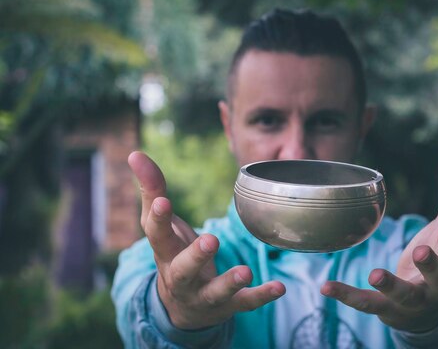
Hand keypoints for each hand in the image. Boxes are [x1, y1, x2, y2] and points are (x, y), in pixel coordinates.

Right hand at [128, 151, 284, 329]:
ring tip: (245, 271)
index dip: (158, 218)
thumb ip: (152, 190)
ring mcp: (204, 294)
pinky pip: (244, 302)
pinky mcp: (227, 306)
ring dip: (229, 282)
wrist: (180, 308)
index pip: (157, 235)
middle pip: (184, 269)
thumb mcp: (161, 225)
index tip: (162, 201)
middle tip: (210, 240)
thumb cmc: (172, 254)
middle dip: (196, 256)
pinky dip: (261, 295)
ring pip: (214, 291)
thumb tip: (135, 154)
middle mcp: (180, 277)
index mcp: (165, 252)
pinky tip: (279, 287)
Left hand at [321, 152, 437, 331]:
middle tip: (421, 250)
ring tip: (375, 273)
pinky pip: (367, 302)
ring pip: (404, 294)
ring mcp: (413, 298)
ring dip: (390, 284)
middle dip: (431, 265)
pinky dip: (346, 295)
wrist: (427, 311)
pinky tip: (325, 287)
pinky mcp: (387, 308)